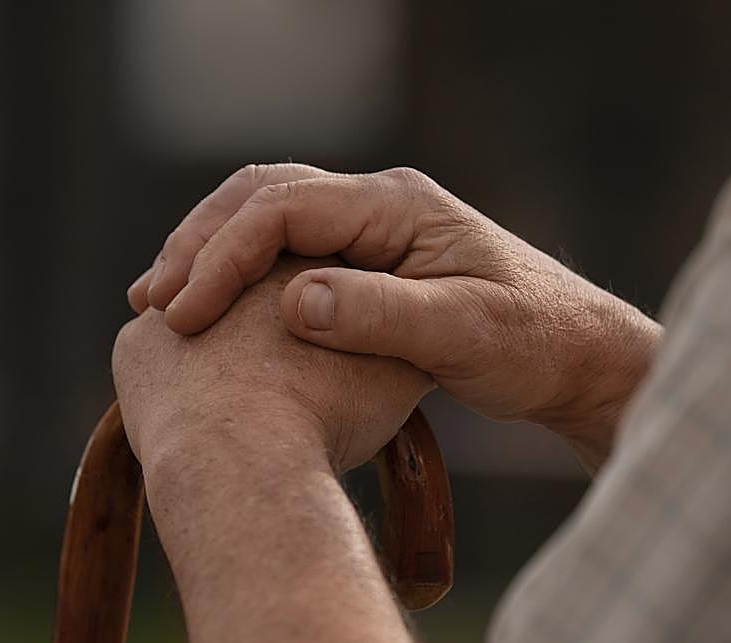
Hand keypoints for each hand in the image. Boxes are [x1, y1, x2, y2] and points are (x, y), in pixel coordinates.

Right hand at [128, 164, 659, 469]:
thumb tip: (295, 301)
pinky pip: (289, 254)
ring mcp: (374, 232)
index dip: (223, 255)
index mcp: (398, 206)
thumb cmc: (533, 343)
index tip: (184, 313)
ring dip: (213, 256)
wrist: (577, 356)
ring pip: (269, 221)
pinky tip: (217, 314)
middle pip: (262, 198)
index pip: (284, 207)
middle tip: (152, 302)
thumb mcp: (464, 333)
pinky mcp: (373, 265)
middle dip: (200, 245)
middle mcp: (380, 205)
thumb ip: (382, 315)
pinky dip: (243, 277)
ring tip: (163, 304)